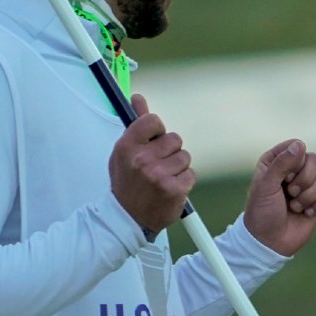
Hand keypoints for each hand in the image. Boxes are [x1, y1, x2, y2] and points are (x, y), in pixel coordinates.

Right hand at [109, 94, 195, 235]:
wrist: (128, 218)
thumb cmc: (127, 182)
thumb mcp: (124, 152)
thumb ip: (136, 125)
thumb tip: (137, 98)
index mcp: (127, 147)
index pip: (152, 121)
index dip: (157, 130)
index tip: (154, 141)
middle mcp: (143, 160)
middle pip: (174, 139)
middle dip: (169, 151)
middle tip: (158, 165)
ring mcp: (159, 175)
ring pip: (184, 156)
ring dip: (177, 166)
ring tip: (163, 178)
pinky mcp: (175, 189)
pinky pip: (191, 174)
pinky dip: (183, 181)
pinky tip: (170, 188)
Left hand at [244, 139, 315, 256]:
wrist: (270, 242)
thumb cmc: (262, 212)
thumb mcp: (266, 186)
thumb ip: (281, 163)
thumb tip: (300, 144)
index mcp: (277, 161)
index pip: (297, 147)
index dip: (295, 162)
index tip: (284, 178)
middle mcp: (294, 169)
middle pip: (314, 160)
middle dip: (305, 181)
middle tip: (291, 194)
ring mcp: (308, 185)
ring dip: (309, 196)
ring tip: (295, 208)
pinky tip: (308, 214)